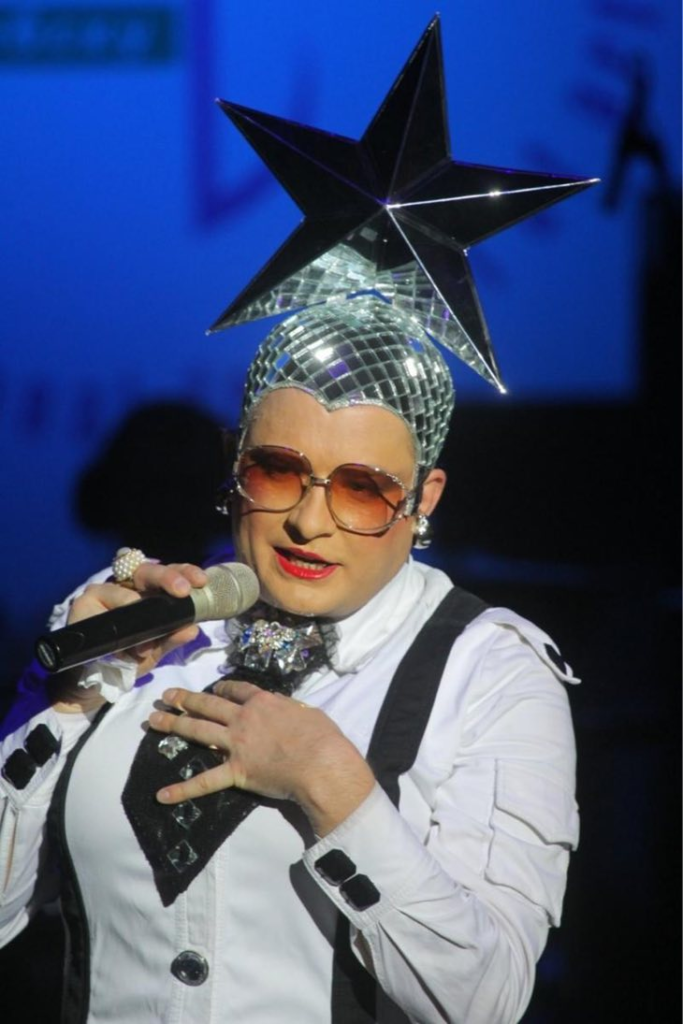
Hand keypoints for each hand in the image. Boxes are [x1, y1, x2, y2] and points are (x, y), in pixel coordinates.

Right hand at [54, 562, 207, 711]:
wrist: (93, 683)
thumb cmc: (126, 660)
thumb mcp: (154, 651)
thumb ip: (172, 639)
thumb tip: (193, 629)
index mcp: (148, 594)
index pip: (168, 574)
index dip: (184, 572)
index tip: (201, 581)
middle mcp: (128, 587)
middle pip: (148, 570)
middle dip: (168, 576)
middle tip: (183, 590)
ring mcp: (105, 591)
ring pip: (127, 580)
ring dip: (140, 601)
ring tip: (151, 625)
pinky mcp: (85, 600)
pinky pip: (105, 595)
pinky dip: (119, 606)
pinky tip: (127, 619)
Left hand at [149, 680, 375, 836]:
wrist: (320, 763)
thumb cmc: (322, 737)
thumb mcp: (307, 712)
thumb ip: (290, 710)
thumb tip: (286, 713)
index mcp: (263, 702)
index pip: (238, 690)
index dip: (223, 687)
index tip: (214, 687)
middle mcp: (244, 719)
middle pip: (209, 705)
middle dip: (186, 699)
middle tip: (167, 695)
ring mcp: (237, 744)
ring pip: (199, 731)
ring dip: (174, 725)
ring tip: (154, 720)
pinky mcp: (236, 771)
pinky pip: (205, 781)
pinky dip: (183, 789)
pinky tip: (162, 795)